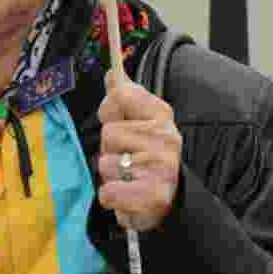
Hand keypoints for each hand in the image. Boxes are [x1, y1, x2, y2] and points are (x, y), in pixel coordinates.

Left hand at [97, 68, 181, 231]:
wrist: (167, 200)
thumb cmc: (145, 156)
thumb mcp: (139, 123)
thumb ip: (124, 98)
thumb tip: (112, 73)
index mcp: (162, 115)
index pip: (121, 95)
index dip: (109, 110)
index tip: (118, 121)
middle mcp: (166, 138)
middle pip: (108, 133)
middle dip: (110, 149)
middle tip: (128, 158)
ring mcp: (162, 167)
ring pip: (105, 163)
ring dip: (111, 175)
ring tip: (129, 177)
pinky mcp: (153, 196)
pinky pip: (108, 192)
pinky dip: (112, 197)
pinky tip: (127, 194)